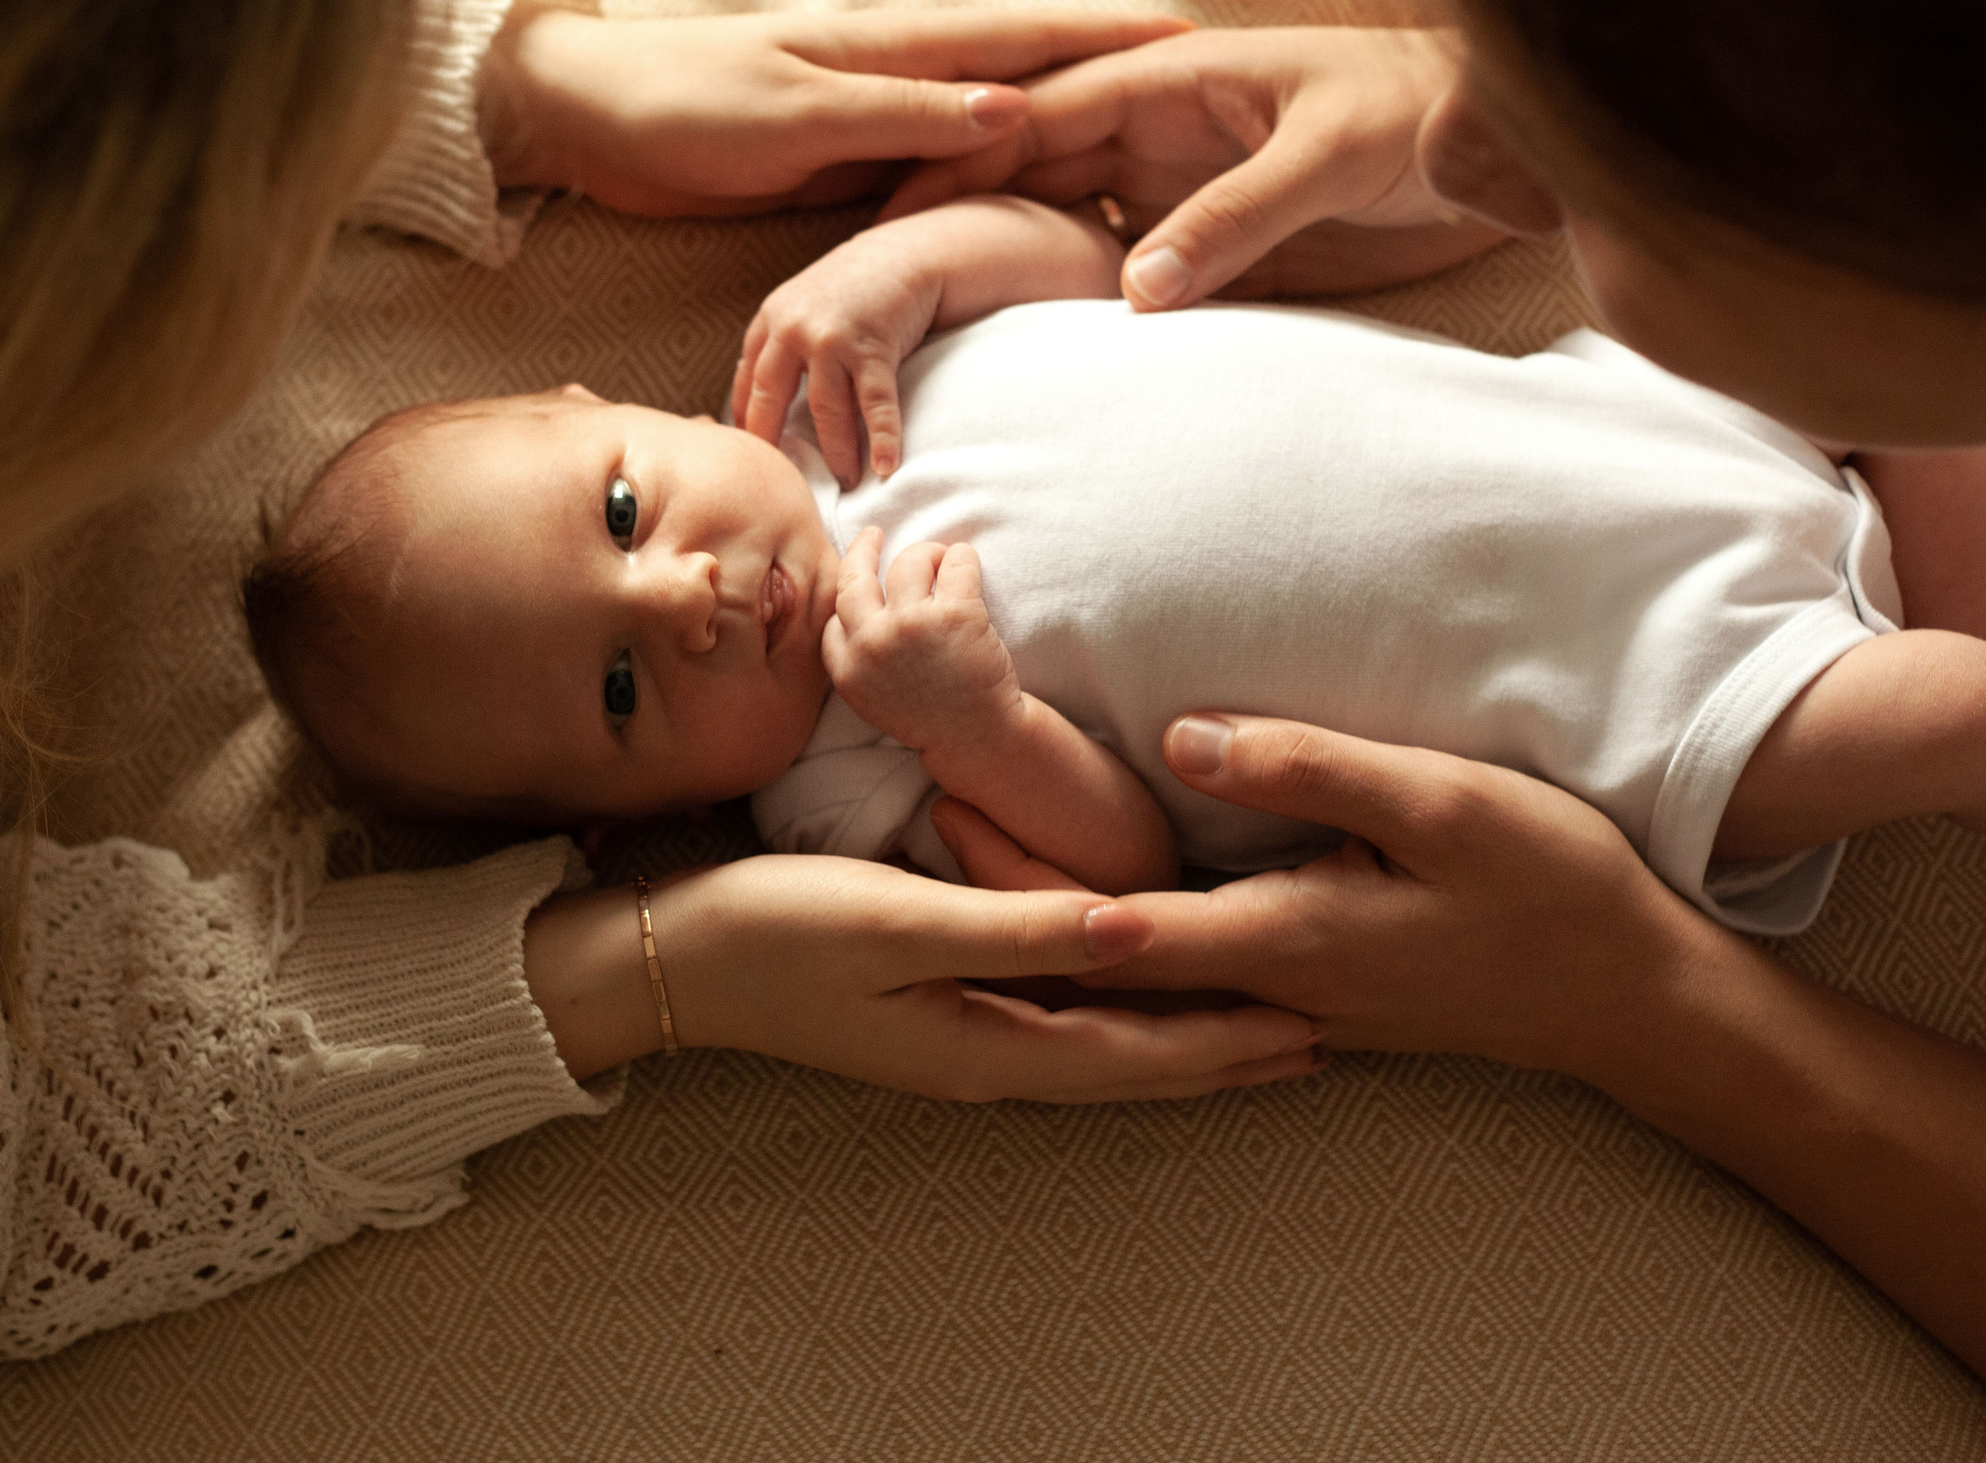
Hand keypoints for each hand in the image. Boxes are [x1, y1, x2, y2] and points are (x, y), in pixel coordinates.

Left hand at [484, 7, 1191, 216]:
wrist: (593, 117)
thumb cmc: (681, 105)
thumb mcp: (795, 116)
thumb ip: (899, 117)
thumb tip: (1013, 110)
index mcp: (892, 54)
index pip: (1022, 39)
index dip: (1104, 39)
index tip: (1187, 38)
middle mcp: (896, 80)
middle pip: (1025, 76)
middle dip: (1106, 77)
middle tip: (1195, 93)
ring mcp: (874, 121)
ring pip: (988, 125)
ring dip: (1061, 127)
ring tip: (1138, 146)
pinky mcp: (845, 164)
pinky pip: (941, 168)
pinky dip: (993, 170)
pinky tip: (1022, 188)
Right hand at [532, 855, 1320, 1101]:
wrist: (669, 958)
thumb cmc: (775, 929)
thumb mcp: (899, 919)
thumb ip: (1021, 926)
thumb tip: (1136, 930)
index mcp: (984, 1044)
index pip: (1136, 1053)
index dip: (1226, 1041)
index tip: (1310, 1024)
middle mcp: (983, 1058)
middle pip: (1130, 1066)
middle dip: (1224, 1055)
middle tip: (1316, 1038)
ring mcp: (958, 1042)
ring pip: (1098, 1051)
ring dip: (1179, 1044)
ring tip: (1251, 1030)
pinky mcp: (936, 1014)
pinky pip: (1058, 1029)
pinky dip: (1119, 1021)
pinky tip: (1132, 1001)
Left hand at [732, 223, 942, 484]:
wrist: (901, 255)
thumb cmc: (849, 290)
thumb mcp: (798, 307)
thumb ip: (774, 345)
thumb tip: (749, 401)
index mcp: (770, 322)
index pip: (747, 383)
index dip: (747, 423)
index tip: (751, 457)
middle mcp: (793, 329)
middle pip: (771, 399)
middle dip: (774, 445)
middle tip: (782, 483)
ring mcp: (832, 338)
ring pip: (825, 409)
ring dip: (836, 452)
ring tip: (845, 481)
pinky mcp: (873, 347)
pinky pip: (875, 404)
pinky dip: (882, 438)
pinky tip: (883, 468)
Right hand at [824, 529, 1021, 758]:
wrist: (979, 737)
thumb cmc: (931, 717)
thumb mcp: (874, 698)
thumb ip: (859, 659)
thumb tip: (854, 613)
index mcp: (849, 669)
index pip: (834, 617)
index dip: (848, 598)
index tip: (860, 586)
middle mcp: (873, 642)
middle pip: (856, 576)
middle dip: (864, 548)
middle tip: (873, 534)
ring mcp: (913, 625)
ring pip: (910, 560)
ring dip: (927, 553)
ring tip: (941, 560)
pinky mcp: (956, 613)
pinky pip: (956, 562)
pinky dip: (962, 557)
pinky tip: (966, 564)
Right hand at [881, 27, 1510, 305]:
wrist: (1506, 151)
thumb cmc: (1423, 116)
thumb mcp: (1327, 157)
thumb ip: (1234, 219)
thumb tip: (1134, 295)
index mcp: (1173, 86)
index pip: (1041, 117)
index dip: (964, 160)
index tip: (894, 211)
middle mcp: (1166, 140)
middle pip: (1037, 177)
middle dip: (965, 222)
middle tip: (886, 287)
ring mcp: (1189, 198)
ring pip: (1078, 234)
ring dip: (1023, 276)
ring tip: (944, 335)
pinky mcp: (1225, 254)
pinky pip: (1141, 287)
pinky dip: (1096, 320)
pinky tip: (1049, 364)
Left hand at [939, 712, 1710, 1075]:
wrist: (1634, 999)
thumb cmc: (1548, 889)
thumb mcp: (1439, 803)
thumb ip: (1308, 769)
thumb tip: (1180, 738)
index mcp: (1284, 940)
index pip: (1116, 926)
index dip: (1022, 882)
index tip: (941, 823)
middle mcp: (1271, 990)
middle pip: (1111, 960)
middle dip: (1016, 906)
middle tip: (927, 828)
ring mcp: (1295, 1005)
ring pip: (1148, 976)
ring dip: (1065, 929)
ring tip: (982, 862)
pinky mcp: (1320, 998)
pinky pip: (1198, 981)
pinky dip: (1133, 947)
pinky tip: (1101, 910)